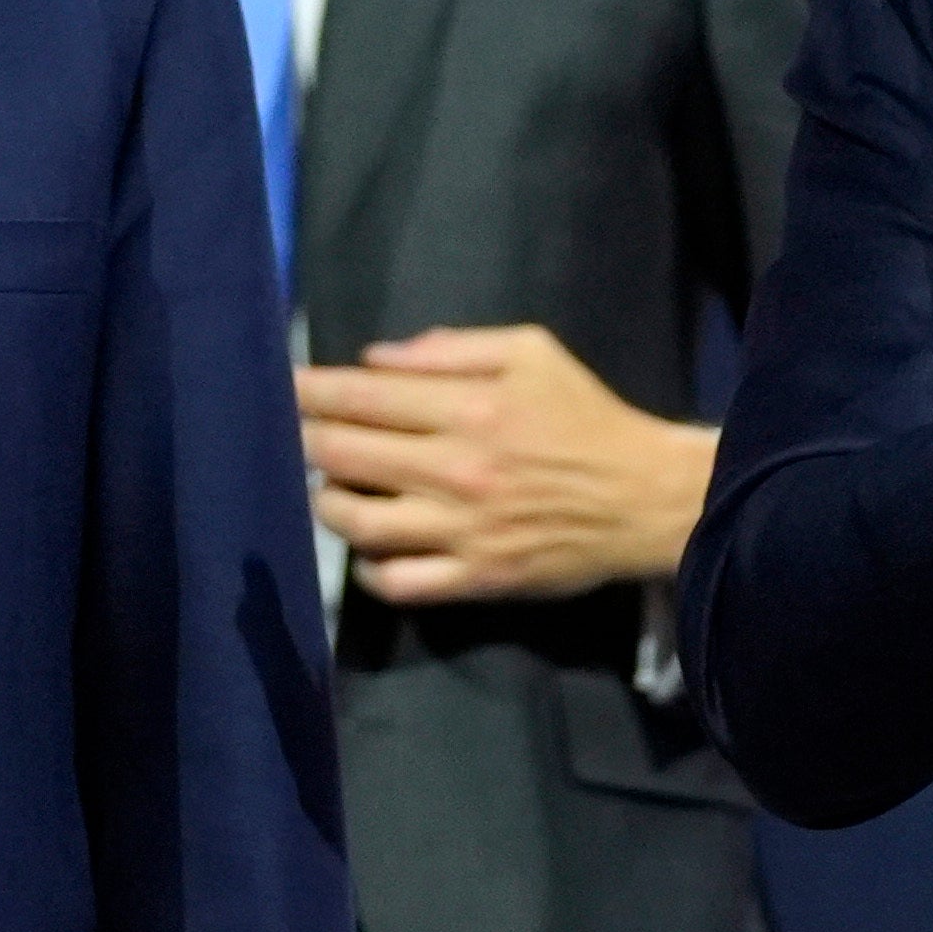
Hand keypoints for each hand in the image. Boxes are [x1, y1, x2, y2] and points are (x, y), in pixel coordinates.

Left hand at [297, 325, 717, 602]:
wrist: (646, 497)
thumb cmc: (586, 417)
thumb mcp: (532, 352)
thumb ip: (452, 347)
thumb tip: (377, 360)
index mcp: (471, 408)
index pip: (365, 397)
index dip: (314, 391)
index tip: (286, 386)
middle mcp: (458, 469)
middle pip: (347, 455)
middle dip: (307, 440)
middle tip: (295, 434)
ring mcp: (463, 530)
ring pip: (359, 522)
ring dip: (328, 503)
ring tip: (329, 489)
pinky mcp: (475, 578)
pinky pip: (399, 583)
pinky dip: (369, 570)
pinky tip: (369, 549)